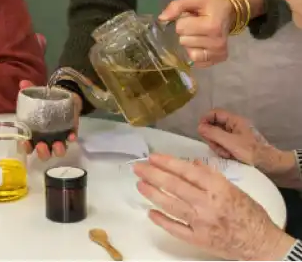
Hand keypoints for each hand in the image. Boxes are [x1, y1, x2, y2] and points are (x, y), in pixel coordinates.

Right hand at [21, 80, 79, 160]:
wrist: (63, 95)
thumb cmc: (46, 99)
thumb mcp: (36, 94)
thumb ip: (29, 89)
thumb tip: (24, 83)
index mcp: (33, 132)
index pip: (27, 144)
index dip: (25, 147)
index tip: (25, 144)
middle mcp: (45, 139)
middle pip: (43, 153)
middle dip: (43, 153)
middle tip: (42, 146)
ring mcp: (58, 137)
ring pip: (58, 151)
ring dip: (58, 150)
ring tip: (58, 144)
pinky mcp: (70, 133)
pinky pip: (71, 139)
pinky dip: (71, 139)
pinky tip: (71, 135)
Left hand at [133, 153, 293, 260]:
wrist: (262, 243)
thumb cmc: (250, 214)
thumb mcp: (234, 189)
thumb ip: (211, 176)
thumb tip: (191, 163)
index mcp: (218, 188)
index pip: (187, 171)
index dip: (168, 163)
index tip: (153, 157)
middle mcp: (208, 204)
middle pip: (174, 186)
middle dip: (153, 174)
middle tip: (138, 167)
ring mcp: (201, 222)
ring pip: (171, 205)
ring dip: (153, 193)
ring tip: (140, 184)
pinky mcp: (198, 239)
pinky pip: (175, 229)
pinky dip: (162, 220)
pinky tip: (151, 212)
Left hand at [159, 0, 234, 66]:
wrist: (229, 13)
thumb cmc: (210, 6)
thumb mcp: (194, 0)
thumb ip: (177, 6)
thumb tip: (162, 18)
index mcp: (212, 26)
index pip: (180, 28)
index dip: (183, 21)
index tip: (193, 18)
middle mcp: (217, 42)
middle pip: (184, 41)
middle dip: (186, 33)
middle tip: (197, 26)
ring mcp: (218, 53)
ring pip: (189, 53)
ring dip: (190, 44)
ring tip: (199, 35)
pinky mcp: (218, 60)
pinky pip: (197, 62)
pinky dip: (196, 53)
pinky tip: (202, 44)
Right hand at [198, 109, 292, 180]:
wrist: (270, 165)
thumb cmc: (252, 152)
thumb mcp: (231, 142)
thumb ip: (213, 133)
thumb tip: (199, 127)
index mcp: (234, 120)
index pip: (214, 113)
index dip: (205, 120)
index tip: (201, 131)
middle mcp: (234, 126)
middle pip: (214, 125)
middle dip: (212, 137)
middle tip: (217, 147)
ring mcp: (235, 135)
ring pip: (217, 136)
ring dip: (218, 145)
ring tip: (226, 154)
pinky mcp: (236, 145)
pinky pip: (223, 144)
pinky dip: (223, 150)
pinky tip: (229, 156)